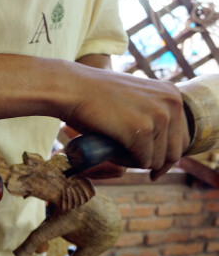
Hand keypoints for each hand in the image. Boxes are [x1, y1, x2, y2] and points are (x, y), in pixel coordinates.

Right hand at [61, 66, 189, 175]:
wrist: (73, 88)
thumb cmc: (97, 97)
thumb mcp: (136, 100)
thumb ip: (153, 115)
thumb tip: (164, 151)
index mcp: (173, 95)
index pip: (183, 139)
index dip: (166, 157)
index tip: (151, 166)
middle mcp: (172, 103)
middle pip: (174, 153)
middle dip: (152, 162)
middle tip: (130, 160)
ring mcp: (158, 117)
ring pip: (156, 160)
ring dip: (135, 161)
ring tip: (114, 148)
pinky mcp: (142, 131)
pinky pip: (142, 162)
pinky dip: (124, 162)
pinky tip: (110, 149)